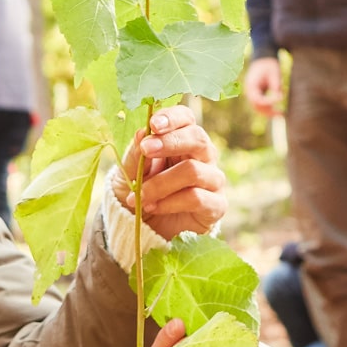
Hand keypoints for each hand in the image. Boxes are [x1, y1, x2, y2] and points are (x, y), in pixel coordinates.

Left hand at [114, 105, 225, 237]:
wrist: (147, 229)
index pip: (186, 119)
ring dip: (161, 183)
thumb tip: (141, 132)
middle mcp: (203, 156)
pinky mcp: (216, 205)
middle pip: (198, 138)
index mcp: (183, 140)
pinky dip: (170, 202)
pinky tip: (152, 207)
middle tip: (146, 150)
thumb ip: (137, 154)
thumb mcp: (129, 173)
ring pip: (194, 171)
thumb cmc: (141, 193)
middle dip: (170, 142)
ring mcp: (212, 180)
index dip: (173, 118)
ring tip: (139, 196)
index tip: (153, 124)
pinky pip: (196, 198)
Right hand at [242, 58, 283, 117]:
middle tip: (281, 114)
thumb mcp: (274, 72)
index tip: (280, 98)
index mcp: (251, 84)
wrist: (263, 60)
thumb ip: (275, 84)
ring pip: (258, 108)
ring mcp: (252, 94)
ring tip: (281, 115)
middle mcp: (250, 91)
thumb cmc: (269, 65)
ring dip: (269, 113)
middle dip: (268, 112)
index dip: (268, 101)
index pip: (257, 99)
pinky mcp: (257, 95)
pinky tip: (278, 111)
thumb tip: (279, 97)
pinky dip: (269, 109)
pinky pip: (261, 106)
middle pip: (257, 106)